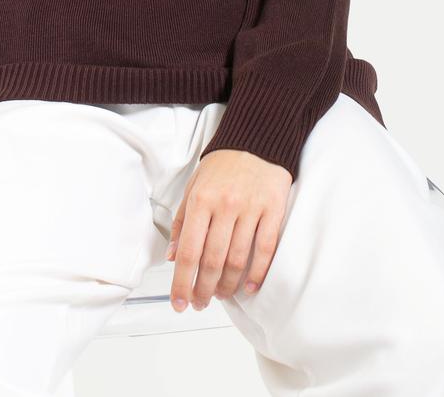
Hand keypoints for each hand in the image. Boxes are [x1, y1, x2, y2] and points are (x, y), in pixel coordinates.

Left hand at [166, 149, 291, 311]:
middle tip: (200, 302)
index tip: (179, 303)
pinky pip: (265, 250)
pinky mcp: (273, 210)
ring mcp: (250, 209)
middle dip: (204, 289)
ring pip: (237, 260)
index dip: (182, 282)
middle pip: (212, 261)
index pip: (187, 251)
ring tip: (221, 295)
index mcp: (200, 200)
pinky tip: (249, 287)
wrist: (255, 140)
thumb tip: (171, 256)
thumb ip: (181, 221)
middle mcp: (224, 206)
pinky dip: (257, 274)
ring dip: (228, 286)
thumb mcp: (193, 186)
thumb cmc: (222, 166)